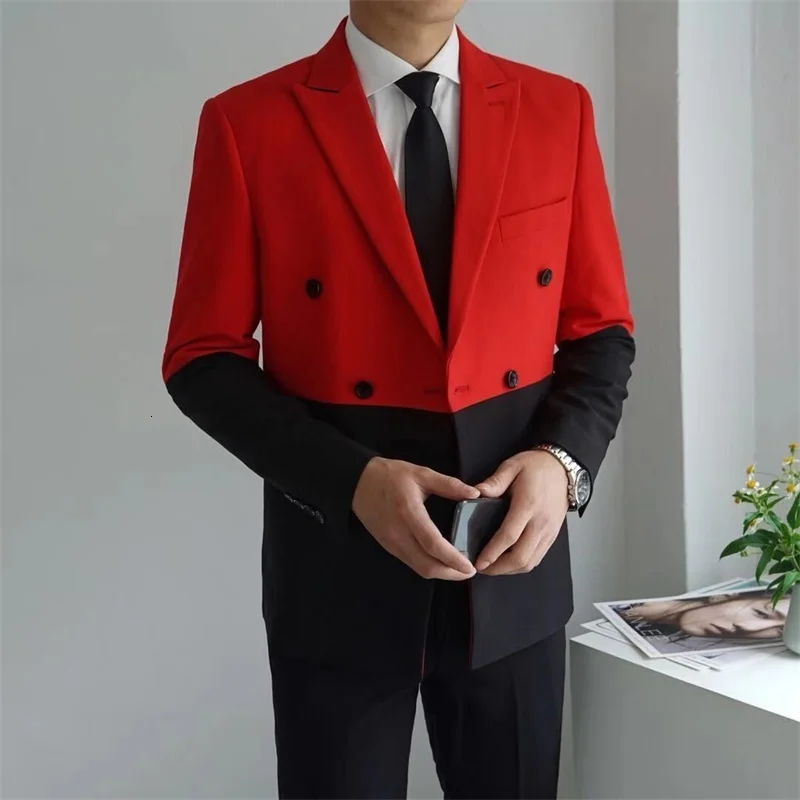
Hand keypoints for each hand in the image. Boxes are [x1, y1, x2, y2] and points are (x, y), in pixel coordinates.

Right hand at [352, 457, 478, 579]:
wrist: (358, 482)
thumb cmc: (390, 475)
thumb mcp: (421, 473)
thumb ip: (449, 484)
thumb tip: (474, 493)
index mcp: (409, 512)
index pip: (433, 544)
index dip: (453, 559)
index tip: (470, 566)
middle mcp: (399, 533)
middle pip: (427, 566)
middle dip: (451, 574)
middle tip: (469, 571)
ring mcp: (392, 543)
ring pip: (419, 568)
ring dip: (441, 573)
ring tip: (458, 568)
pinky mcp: (388, 546)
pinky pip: (412, 563)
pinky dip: (429, 567)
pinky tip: (440, 561)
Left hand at [472, 451, 567, 574]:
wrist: (563, 469)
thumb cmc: (537, 467)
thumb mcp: (512, 466)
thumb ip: (494, 482)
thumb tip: (476, 492)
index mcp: (528, 505)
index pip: (509, 536)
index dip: (493, 552)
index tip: (479, 562)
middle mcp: (540, 523)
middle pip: (521, 557)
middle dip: (499, 568)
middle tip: (482, 567)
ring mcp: (549, 532)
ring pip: (530, 562)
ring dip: (510, 569)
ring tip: (492, 567)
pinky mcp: (552, 536)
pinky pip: (537, 558)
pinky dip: (522, 564)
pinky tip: (509, 561)